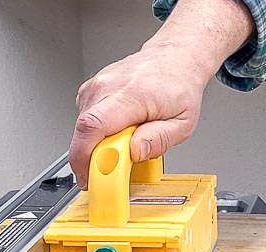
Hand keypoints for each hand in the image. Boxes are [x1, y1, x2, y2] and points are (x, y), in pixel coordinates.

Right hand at [69, 0, 255, 187]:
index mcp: (131, 94)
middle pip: (83, 131)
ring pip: (83, 128)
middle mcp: (107, 86)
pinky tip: (118, 130)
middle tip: (115, 168)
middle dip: (93, 158)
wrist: (174, 59)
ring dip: (98, 145)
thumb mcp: (182, 123)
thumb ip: (158, 140)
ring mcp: (95, 86)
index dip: (84, 156)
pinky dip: (98, 133)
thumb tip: (134, 152)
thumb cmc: (179, 88)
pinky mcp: (90, 90)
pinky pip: (86, 120)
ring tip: (125, 141)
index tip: (89, 176)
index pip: (93, 126)